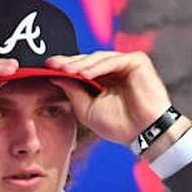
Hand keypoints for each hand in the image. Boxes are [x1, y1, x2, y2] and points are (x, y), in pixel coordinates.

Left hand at [46, 51, 172, 145]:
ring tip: (67, 70)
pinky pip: (113, 60)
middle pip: (88, 60)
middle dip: (70, 62)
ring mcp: (127, 64)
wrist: (144, 133)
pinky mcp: (138, 61)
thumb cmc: (118, 125)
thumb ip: (72, 91)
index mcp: (103, 80)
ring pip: (99, 58)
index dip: (65, 67)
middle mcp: (115, 70)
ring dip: (81, 64)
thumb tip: (54, 76)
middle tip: (53, 65)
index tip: (47, 66)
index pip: (82, 68)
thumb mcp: (86, 109)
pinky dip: (98, 66)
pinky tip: (84, 74)